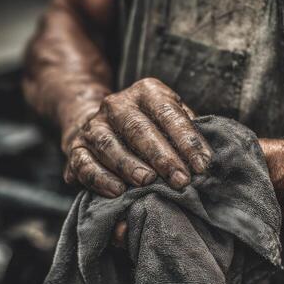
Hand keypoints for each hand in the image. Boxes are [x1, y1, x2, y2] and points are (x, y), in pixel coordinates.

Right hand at [63, 78, 211, 197]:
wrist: (103, 123)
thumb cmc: (151, 126)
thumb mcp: (172, 118)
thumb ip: (187, 130)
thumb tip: (208, 158)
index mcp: (147, 92)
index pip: (169, 113)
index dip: (187, 140)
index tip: (202, 165)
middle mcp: (117, 104)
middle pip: (139, 129)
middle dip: (162, 156)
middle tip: (181, 181)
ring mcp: (94, 126)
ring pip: (109, 145)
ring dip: (130, 165)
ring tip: (148, 183)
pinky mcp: (76, 147)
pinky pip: (84, 163)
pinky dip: (99, 178)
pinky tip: (117, 191)